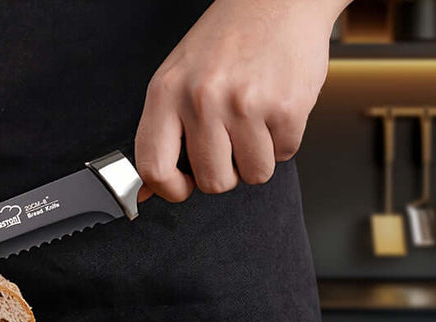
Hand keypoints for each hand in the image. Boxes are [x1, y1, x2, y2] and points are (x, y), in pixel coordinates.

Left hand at [135, 0, 347, 201]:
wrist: (278, 1)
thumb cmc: (227, 38)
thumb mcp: (178, 75)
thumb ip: (165, 126)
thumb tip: (150, 188)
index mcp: (166, 92)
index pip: (153, 167)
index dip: (169, 189)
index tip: (183, 187)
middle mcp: (202, 99)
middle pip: (213, 181)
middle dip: (226, 172)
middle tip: (230, 144)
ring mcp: (245, 105)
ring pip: (254, 174)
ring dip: (258, 157)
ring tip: (254, 121)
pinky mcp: (286, 108)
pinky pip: (285, 154)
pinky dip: (283, 140)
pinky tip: (275, 109)